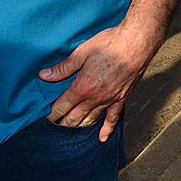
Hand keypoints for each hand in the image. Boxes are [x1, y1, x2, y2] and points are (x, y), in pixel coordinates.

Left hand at [40, 21, 158, 140]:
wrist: (136, 42)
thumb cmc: (111, 43)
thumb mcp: (82, 52)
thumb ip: (63, 67)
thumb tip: (44, 75)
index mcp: (83, 86)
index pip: (63, 105)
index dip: (52, 112)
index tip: (45, 117)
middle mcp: (95, 97)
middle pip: (74, 116)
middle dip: (62, 123)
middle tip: (53, 129)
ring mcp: (109, 99)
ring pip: (90, 119)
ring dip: (79, 127)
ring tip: (69, 133)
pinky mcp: (122, 98)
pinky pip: (113, 118)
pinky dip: (107, 129)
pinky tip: (102, 138)